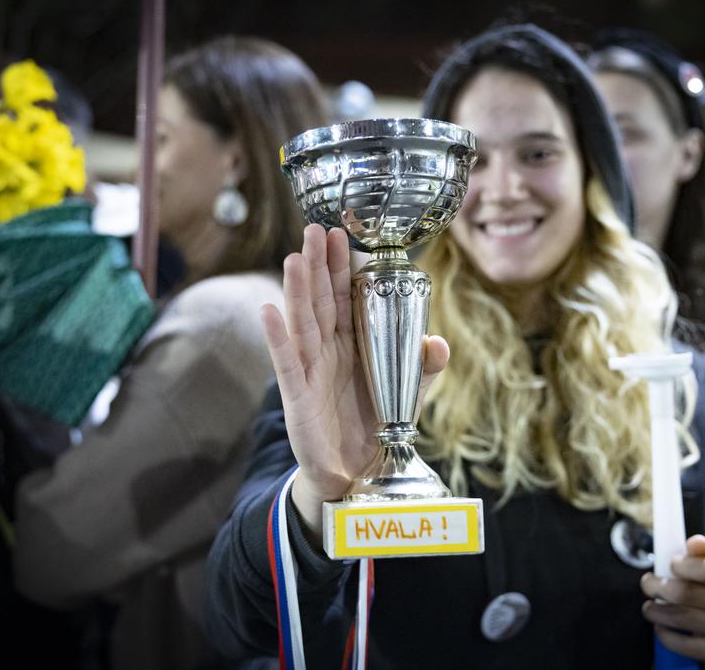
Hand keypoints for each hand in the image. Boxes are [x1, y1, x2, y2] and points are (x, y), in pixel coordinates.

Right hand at [261, 224, 448, 537]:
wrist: (358, 474)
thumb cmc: (375, 425)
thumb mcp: (408, 393)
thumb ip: (423, 366)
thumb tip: (436, 342)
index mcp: (352, 344)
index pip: (346, 297)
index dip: (344, 267)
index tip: (342, 235)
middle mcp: (328, 351)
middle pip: (321, 300)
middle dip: (319, 265)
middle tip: (316, 229)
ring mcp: (310, 370)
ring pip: (303, 323)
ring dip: (298, 290)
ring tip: (295, 258)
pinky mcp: (298, 396)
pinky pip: (286, 362)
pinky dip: (276, 337)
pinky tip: (268, 311)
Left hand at [640, 534, 704, 661]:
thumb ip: (703, 551)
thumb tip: (694, 543)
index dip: (684, 566)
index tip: (672, 563)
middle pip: (687, 593)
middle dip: (660, 587)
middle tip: (648, 583)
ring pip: (685, 618)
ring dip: (658, 612)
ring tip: (648, 607)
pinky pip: (692, 647)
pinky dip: (670, 638)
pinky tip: (660, 628)